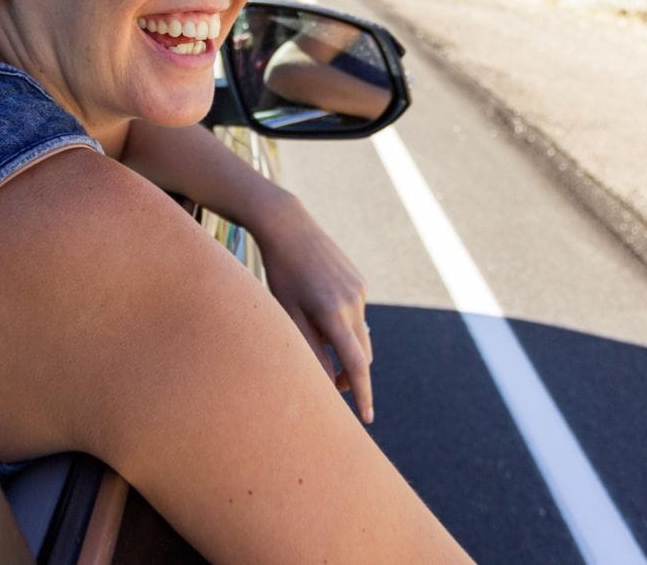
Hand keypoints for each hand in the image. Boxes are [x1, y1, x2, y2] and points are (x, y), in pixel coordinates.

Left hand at [253, 196, 373, 423]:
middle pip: (361, 355)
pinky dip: (344, 325)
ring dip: (345, 348)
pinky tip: (319, 306)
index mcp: (333, 313)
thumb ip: (307, 349)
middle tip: (329, 386)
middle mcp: (353, 302)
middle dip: (349, 375)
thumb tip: (325, 382)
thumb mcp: (286, 313)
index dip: (362, 394)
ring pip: (360, 335)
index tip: (365, 418)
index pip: (354, 365)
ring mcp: (360, 291)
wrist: (289, 227)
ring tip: (314, 334)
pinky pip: (357, 315)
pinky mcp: (361, 282)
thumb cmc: (280, 274)